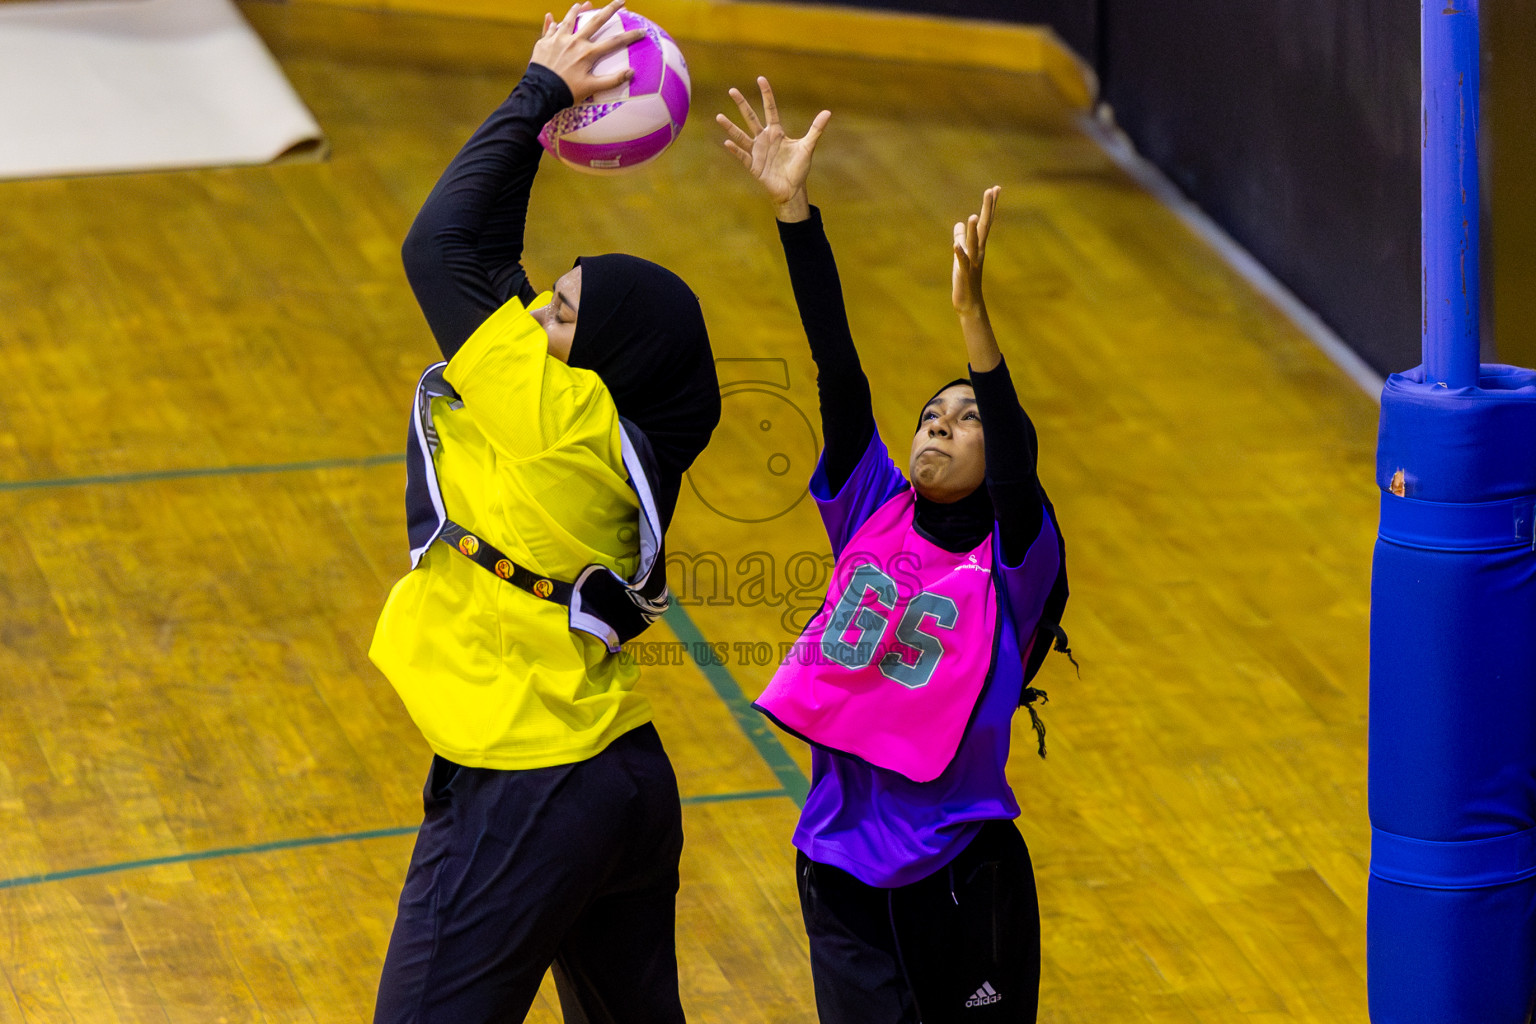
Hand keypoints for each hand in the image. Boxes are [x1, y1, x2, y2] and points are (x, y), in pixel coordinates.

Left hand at [530, 1, 644, 102]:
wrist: (540, 92)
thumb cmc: (567, 92)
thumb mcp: (592, 88)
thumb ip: (612, 80)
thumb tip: (631, 73)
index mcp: (588, 53)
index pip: (614, 42)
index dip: (630, 36)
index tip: (642, 31)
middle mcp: (574, 41)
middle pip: (595, 22)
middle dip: (610, 10)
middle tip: (620, 0)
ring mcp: (558, 40)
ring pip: (569, 20)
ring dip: (577, 10)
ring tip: (582, 4)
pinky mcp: (544, 42)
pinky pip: (548, 29)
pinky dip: (551, 24)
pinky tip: (551, 17)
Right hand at [716, 77, 830, 221]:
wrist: (792, 189)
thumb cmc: (798, 168)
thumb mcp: (808, 147)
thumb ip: (816, 129)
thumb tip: (828, 112)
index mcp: (776, 132)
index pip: (770, 109)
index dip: (766, 94)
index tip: (760, 79)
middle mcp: (764, 139)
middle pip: (751, 118)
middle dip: (742, 104)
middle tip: (732, 90)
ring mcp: (757, 151)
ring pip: (741, 136)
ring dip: (730, 127)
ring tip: (719, 116)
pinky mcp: (753, 165)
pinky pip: (742, 156)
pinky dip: (735, 150)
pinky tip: (727, 142)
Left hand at [952, 186, 999, 317]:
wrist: (969, 304)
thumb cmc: (965, 280)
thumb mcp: (960, 255)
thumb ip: (961, 238)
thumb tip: (959, 224)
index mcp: (978, 246)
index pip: (985, 222)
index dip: (989, 206)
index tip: (995, 188)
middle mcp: (978, 252)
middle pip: (983, 227)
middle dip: (987, 209)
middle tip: (992, 190)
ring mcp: (972, 263)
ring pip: (973, 244)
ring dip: (972, 231)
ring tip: (972, 216)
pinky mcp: (964, 275)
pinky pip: (961, 262)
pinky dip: (959, 254)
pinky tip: (955, 246)